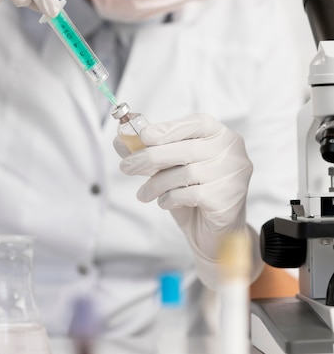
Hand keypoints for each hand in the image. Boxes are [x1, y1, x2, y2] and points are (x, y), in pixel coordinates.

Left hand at [117, 113, 253, 271]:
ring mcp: (233, 175)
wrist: (215, 231)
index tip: (143, 135)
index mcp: (220, 134)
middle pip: (186, 149)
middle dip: (150, 157)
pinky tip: (165, 202)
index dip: (168, 128)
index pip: (196, 123)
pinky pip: (189, 194)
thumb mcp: (171, 166)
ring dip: (156, 184)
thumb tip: (119, 140)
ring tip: (144, 193)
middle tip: (126, 167)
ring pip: (184, 173)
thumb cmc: (194, 190)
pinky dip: (170, 198)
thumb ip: (150, 150)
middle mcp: (232, 152)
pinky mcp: (227, 199)